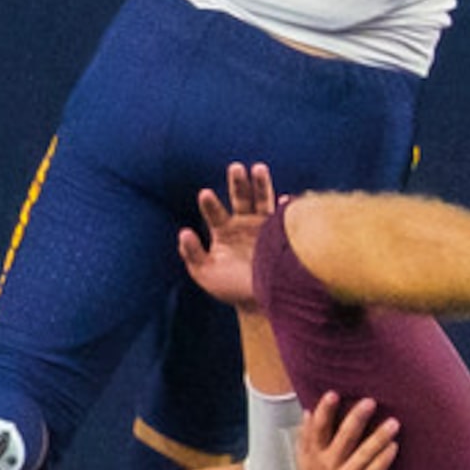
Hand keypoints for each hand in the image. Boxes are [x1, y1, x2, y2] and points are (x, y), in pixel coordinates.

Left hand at [176, 162, 277, 310]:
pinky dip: (286, 210)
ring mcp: (264, 226)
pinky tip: (286, 201)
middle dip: (238, 183)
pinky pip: (285, 219)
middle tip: (235, 167)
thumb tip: (183, 232)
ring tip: (258, 168)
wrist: (257, 302)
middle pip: (240, 197)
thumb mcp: (205, 273)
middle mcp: (244, 222)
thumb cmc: (229, 286)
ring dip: (261, 184)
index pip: (214, 212)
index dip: (210, 204)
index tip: (204, 194)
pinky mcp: (282, 234)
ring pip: (263, 200)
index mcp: (223, 229)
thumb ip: (192, 254)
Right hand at [294, 390, 395, 469]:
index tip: (333, 394)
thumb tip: (306, 412)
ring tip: (394, 423)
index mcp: (313, 457)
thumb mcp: (306, 465)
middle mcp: (326, 468)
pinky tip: (394, 447)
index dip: (324, 412)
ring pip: (362, 455)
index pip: (317, 430)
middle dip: (356, 418)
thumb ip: (305, 439)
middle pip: (342, 438)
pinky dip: (384, 460)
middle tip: (370, 402)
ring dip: (378, 437)